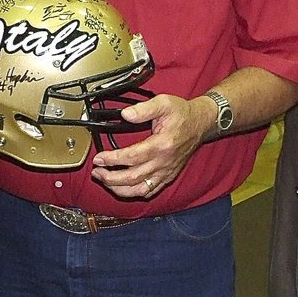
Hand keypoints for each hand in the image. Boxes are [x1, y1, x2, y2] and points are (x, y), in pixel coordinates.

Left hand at [90, 93, 213, 198]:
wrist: (200, 123)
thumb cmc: (182, 114)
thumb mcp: (164, 103)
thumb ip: (143, 109)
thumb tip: (126, 114)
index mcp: (161, 145)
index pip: (131, 157)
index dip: (111, 159)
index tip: (98, 158)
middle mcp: (163, 162)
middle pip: (132, 178)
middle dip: (110, 177)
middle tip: (97, 171)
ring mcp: (166, 172)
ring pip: (139, 190)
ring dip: (119, 189)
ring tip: (105, 181)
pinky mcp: (167, 177)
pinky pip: (150, 191)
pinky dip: (134, 193)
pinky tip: (123, 188)